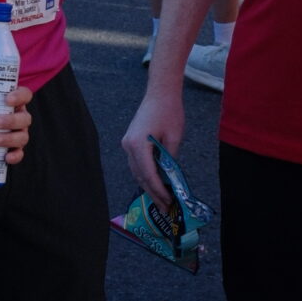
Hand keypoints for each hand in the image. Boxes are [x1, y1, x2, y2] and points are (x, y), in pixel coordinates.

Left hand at [0, 84, 33, 165]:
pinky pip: (20, 153)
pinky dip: (15, 156)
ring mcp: (18, 132)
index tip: (6, 98)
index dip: (19, 96)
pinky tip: (6, 158)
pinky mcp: (14, 148)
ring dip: (10, 138)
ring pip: (23, 135)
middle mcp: (19, 116)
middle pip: (25, 117)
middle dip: (10, 120)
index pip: (25, 95)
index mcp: (12, 101)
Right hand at [121, 83, 183, 213]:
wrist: (160, 92)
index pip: (148, 175)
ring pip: (137, 171)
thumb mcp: (174, 138)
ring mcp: (127, 144)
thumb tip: (170, 179)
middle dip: (153, 193)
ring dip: (149, 185)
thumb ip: (170, 160)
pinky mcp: (130, 141)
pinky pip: (137, 163)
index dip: (158, 191)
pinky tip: (156, 183)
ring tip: (162, 200)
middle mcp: (128, 146)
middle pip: (140, 176)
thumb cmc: (169, 111)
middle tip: (165, 208)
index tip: (168, 202)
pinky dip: (146, 174)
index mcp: (138, 145)